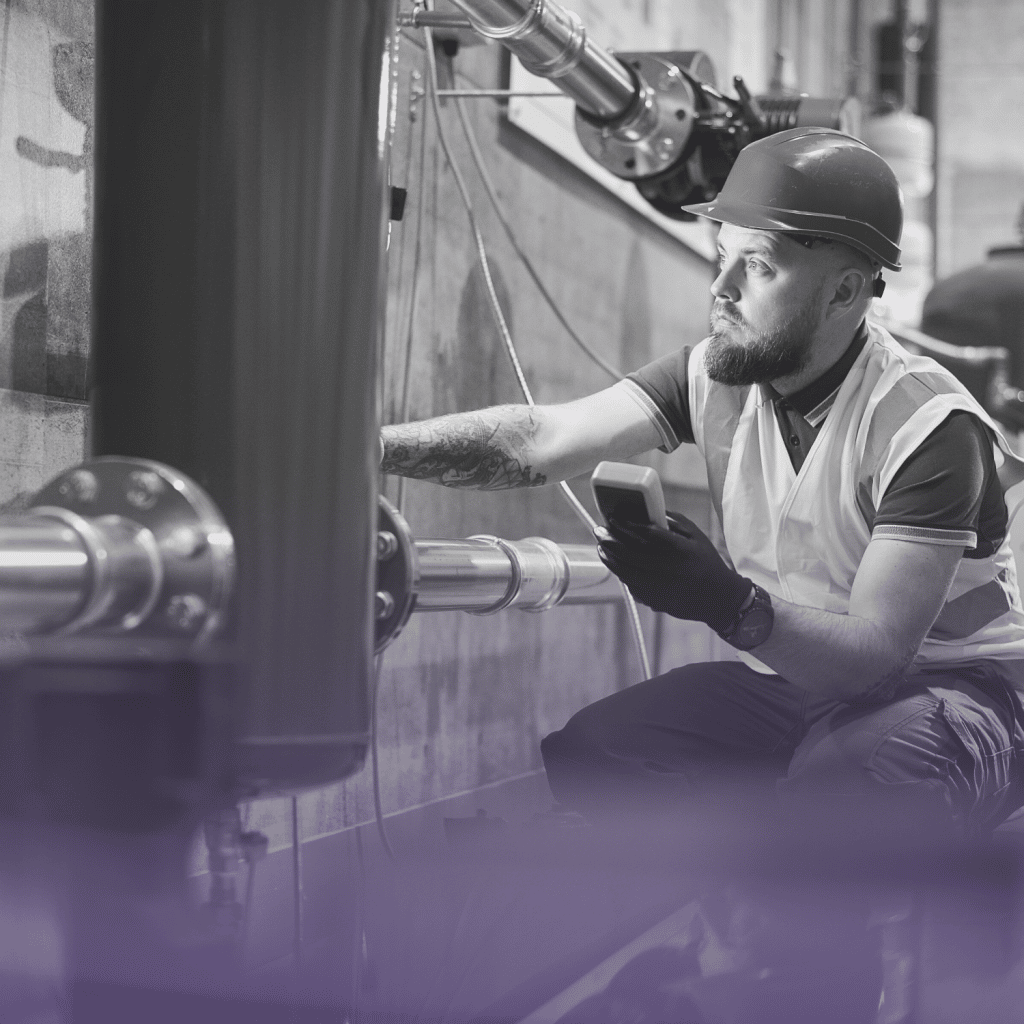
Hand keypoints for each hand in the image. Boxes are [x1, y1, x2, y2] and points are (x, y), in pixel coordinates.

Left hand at [597, 511, 752, 633]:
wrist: (718, 599)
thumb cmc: (707, 562)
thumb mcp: (696, 536)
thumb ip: (674, 521)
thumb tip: (650, 511)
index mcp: (679, 550)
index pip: (646, 534)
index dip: (626, 525)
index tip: (614, 517)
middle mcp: (667, 569)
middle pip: (629, 553)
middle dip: (610, 539)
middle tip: (599, 530)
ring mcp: (659, 587)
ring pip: (625, 571)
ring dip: (609, 557)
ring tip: (601, 546)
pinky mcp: (654, 600)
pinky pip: (630, 584)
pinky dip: (619, 572)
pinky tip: (614, 562)